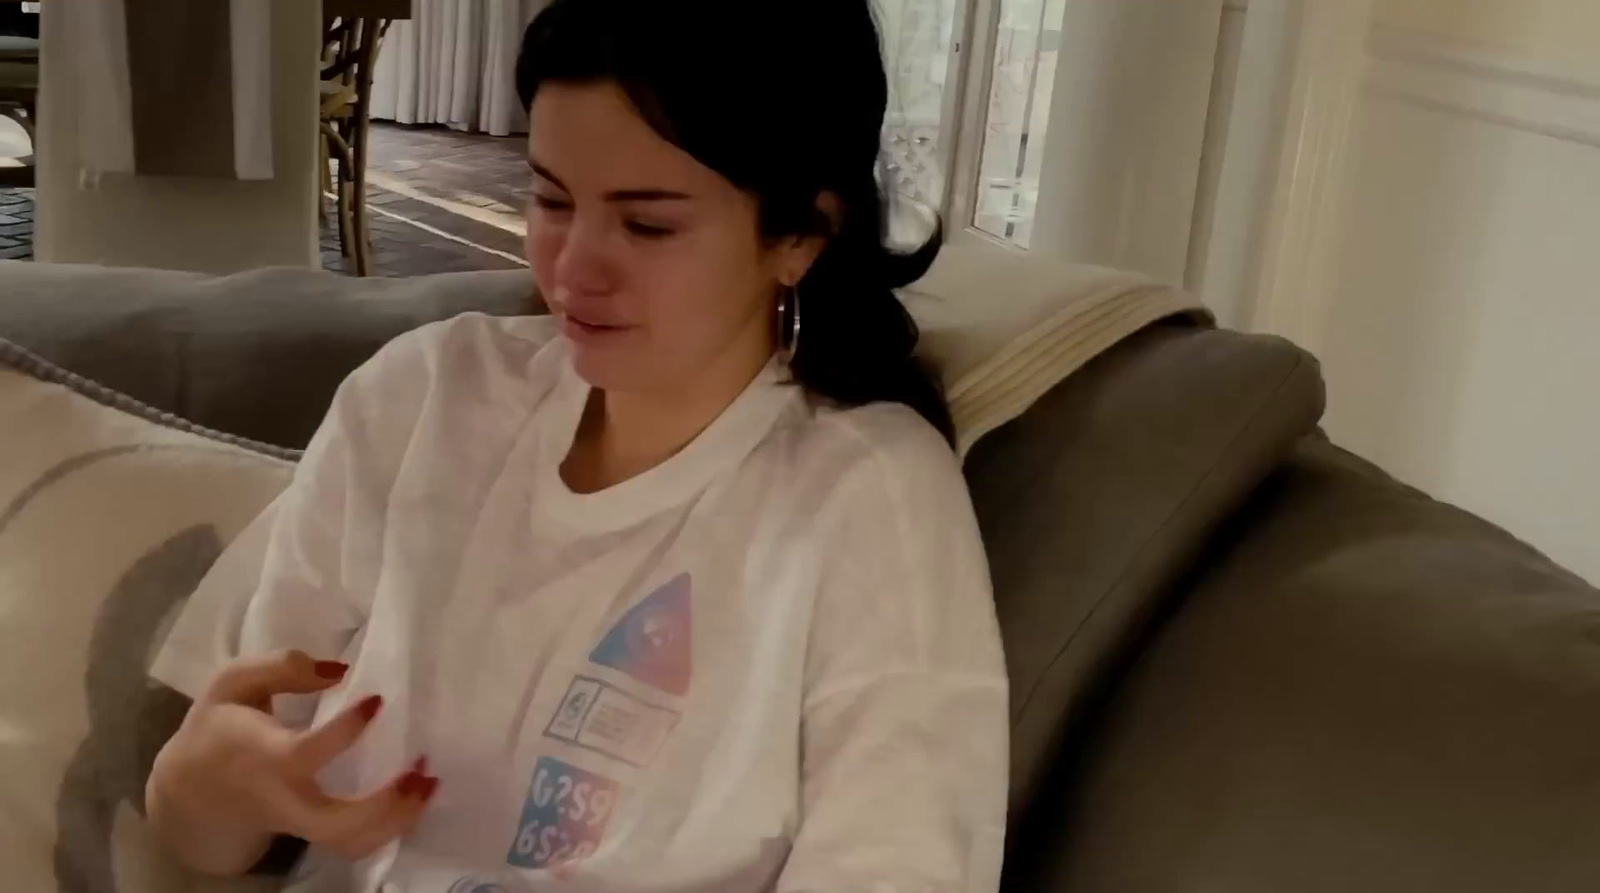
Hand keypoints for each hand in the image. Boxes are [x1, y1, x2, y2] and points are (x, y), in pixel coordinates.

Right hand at [149, 650, 438, 869]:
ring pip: (350, 843)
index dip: (345, 731)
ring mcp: (299, 823)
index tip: (377, 701)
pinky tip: (414, 801)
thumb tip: (340, 669)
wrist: (193, 790)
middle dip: (386, 805)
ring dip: (397, 822)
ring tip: (428, 785)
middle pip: (335, 823)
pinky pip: (354, 846)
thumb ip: (282, 667)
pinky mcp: (313, 834)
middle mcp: (284, 797)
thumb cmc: (220, 728)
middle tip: (422, 770)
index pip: (306, 754)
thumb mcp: (234, 684)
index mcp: (264, 756)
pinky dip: (390, 830)